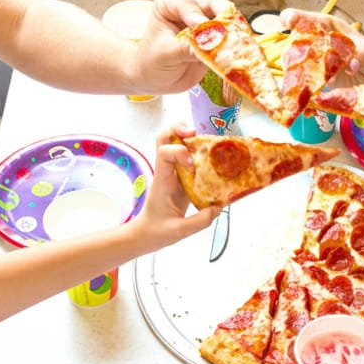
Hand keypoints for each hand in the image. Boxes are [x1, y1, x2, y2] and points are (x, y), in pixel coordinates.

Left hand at [134, 0, 234, 92]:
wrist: (154, 79)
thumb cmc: (151, 62)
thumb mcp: (165, 55)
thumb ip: (186, 48)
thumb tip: (209, 45)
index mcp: (169, 3)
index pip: (187, 3)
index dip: (197, 15)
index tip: (202, 27)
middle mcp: (189, 7)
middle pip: (213, 3)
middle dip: (224, 16)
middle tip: (230, 30)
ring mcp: (205, 21)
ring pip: (225, 17)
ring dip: (233, 29)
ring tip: (238, 41)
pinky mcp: (215, 37)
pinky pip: (229, 36)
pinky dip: (235, 42)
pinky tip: (240, 49)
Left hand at [134, 125, 220, 247]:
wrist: (144, 235)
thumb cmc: (156, 232)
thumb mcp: (179, 231)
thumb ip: (200, 221)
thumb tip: (219, 207)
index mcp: (162, 181)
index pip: (164, 152)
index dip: (179, 151)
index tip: (192, 165)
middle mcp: (166, 172)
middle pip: (164, 137)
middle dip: (179, 129)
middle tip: (196, 133)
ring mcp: (172, 173)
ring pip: (174, 142)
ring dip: (189, 138)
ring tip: (206, 142)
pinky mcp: (180, 178)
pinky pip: (186, 157)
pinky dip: (197, 152)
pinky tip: (211, 158)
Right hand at [277, 8, 363, 86]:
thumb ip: (360, 55)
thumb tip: (350, 64)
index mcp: (325, 26)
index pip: (302, 18)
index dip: (291, 18)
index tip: (287, 22)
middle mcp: (316, 42)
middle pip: (294, 44)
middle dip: (293, 52)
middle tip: (298, 60)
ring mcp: (316, 61)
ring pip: (297, 65)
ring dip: (299, 73)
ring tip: (310, 79)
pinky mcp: (320, 77)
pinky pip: (309, 82)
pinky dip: (309, 87)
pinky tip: (316, 90)